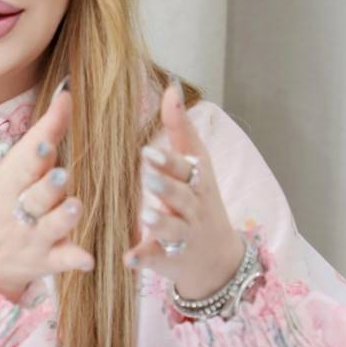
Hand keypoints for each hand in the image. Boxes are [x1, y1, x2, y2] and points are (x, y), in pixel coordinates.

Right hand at [0, 85, 94, 303]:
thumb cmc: (5, 202)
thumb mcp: (15, 169)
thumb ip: (45, 133)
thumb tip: (68, 89)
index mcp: (12, 183)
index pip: (24, 164)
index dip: (35, 154)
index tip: (46, 141)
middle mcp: (22, 209)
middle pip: (36, 197)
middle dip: (47, 186)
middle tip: (61, 175)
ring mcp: (35, 237)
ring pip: (52, 227)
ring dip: (63, 217)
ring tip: (74, 207)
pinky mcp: (47, 261)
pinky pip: (63, 261)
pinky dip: (75, 260)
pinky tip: (88, 259)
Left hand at [123, 81, 244, 301]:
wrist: (218, 259)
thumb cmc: (200, 201)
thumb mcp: (198, 165)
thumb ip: (181, 129)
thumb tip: (171, 86)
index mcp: (198, 182)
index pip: (188, 167)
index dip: (170, 159)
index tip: (147, 149)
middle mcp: (194, 208)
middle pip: (181, 196)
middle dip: (166, 186)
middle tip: (147, 176)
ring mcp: (184, 236)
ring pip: (173, 229)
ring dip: (160, 221)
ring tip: (144, 214)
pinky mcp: (170, 259)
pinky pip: (157, 259)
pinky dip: (143, 259)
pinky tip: (127, 257)